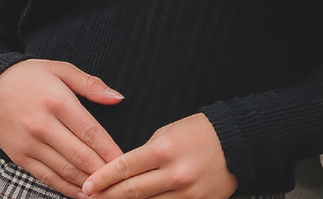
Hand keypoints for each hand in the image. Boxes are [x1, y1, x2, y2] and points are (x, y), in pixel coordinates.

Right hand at [0, 59, 124, 197]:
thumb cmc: (30, 75)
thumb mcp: (61, 69)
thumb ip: (91, 84)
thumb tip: (117, 98)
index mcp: (57, 101)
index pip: (90, 131)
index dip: (109, 149)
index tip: (125, 160)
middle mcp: (43, 125)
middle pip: (80, 154)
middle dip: (103, 170)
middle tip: (120, 180)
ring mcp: (29, 144)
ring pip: (64, 170)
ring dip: (87, 182)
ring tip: (104, 190)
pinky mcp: (19, 157)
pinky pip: (46, 177)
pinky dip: (65, 187)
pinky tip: (80, 192)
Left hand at [81, 113, 237, 198]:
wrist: (236, 142)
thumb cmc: (200, 131)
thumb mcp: (170, 131)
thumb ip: (148, 151)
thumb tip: (127, 168)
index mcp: (165, 149)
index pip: (125, 166)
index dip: (103, 178)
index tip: (86, 186)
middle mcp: (174, 174)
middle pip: (132, 191)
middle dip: (107, 196)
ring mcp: (186, 193)